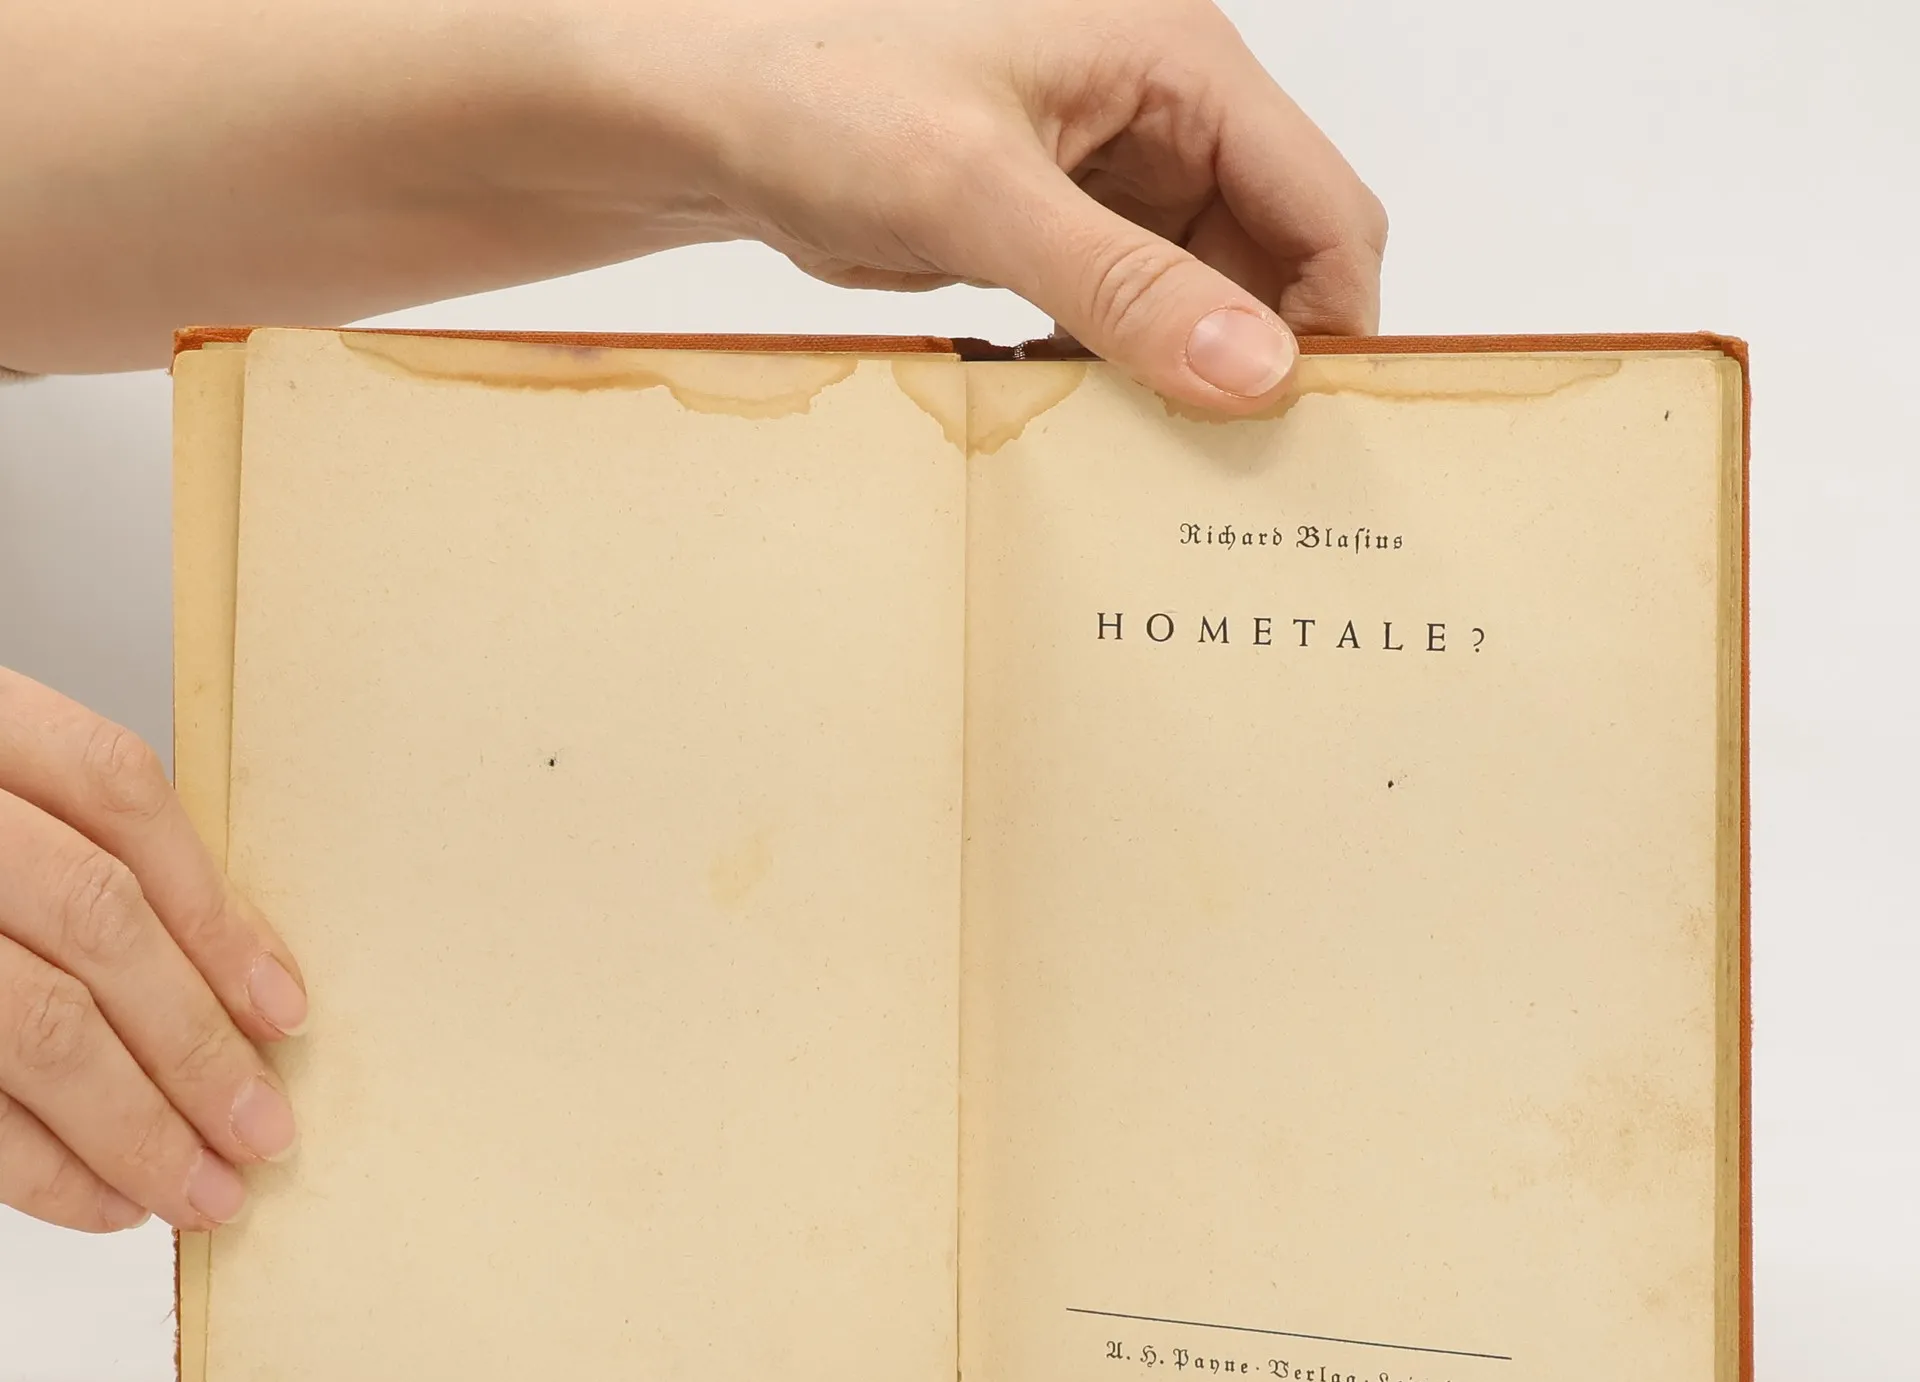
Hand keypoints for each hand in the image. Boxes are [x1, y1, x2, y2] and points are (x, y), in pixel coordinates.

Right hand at [0, 669, 306, 1231]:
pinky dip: (40, 1166)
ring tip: (202, 1192)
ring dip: (135, 1124)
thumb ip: (66, 847)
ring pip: (35, 1020)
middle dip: (194, 1042)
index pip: (115, 793)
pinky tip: (103, 1202)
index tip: (283, 1009)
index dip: (214, 910)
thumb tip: (229, 978)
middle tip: (262, 1131)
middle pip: (94, 918)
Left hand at [2, 0, 1383, 403]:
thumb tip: (1259, 372)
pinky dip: (1125, 373)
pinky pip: (1129, 313)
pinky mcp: (1054, 227)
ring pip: (1206, 297)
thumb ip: (1126, 286)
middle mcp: (1162, 113)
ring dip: (1191, 377)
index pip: (1325, 206)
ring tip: (1166, 469)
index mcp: (1179, 65)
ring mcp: (1110, 175)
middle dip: (1267, 359)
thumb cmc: (816, 86)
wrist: (692, 103)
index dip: (1339, 324)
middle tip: (1242, 482)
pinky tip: (1095, 428)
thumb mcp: (980, 192)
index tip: (1322, 441)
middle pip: (1277, 259)